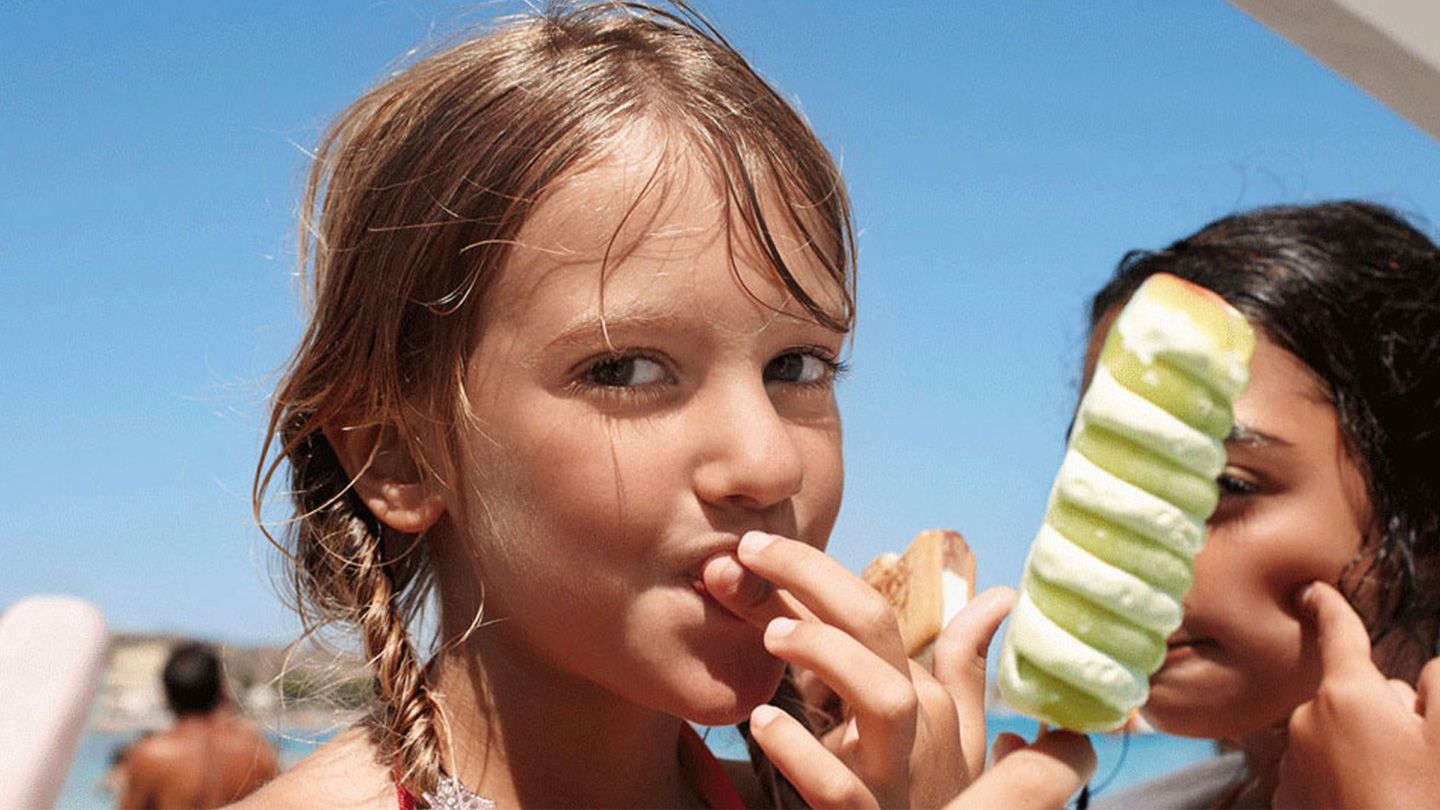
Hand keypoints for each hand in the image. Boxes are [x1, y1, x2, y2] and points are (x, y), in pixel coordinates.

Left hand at [703, 531, 1075, 807]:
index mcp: (929, 697)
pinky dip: (802, 752)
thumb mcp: (955, 733)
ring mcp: (894, 776)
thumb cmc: (933, 794)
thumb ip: (963, 665)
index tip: (759, 548)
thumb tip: (1001, 596)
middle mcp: (918, 728)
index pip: (871, 615)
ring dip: (828, 654)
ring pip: (884, 700)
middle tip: (752, 552)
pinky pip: (838, 787)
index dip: (814, 575)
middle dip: (817, 579)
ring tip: (771, 634)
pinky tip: (762, 722)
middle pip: (880, 630)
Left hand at [1272, 581, 1439, 807]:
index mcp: (1346, 696)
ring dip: (1366, 748)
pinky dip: (1347, 779)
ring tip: (1400, 789)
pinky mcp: (1291, 800)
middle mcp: (1306, 721)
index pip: (1338, 636)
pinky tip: (1376, 803)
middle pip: (1352, 694)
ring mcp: (1294, 764)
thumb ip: (1438, 686)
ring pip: (1338, 735)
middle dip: (1384, 711)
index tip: (1311, 589)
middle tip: (1420, 756)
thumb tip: (1418, 677)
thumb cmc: (1428, 801)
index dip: (1330, 608)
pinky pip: (1323, 770)